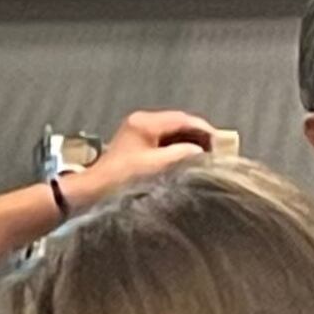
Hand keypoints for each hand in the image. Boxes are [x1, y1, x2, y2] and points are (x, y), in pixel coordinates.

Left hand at [68, 110, 218, 205]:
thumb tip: (201, 152)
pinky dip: (177, 150)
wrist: (91, 193)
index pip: (184, 120)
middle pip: (179, 124)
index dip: (205, 131)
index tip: (222, 144)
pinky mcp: (135, 147)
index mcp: (145, 122)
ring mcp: (136, 134)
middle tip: (217, 152)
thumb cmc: (121, 180)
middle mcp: (141, 122)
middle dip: (199, 137)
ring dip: (189, 144)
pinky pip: (163, 143)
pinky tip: (186, 162)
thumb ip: (182, 155)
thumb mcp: (157, 166)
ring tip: (205, 159)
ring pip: (172, 134)